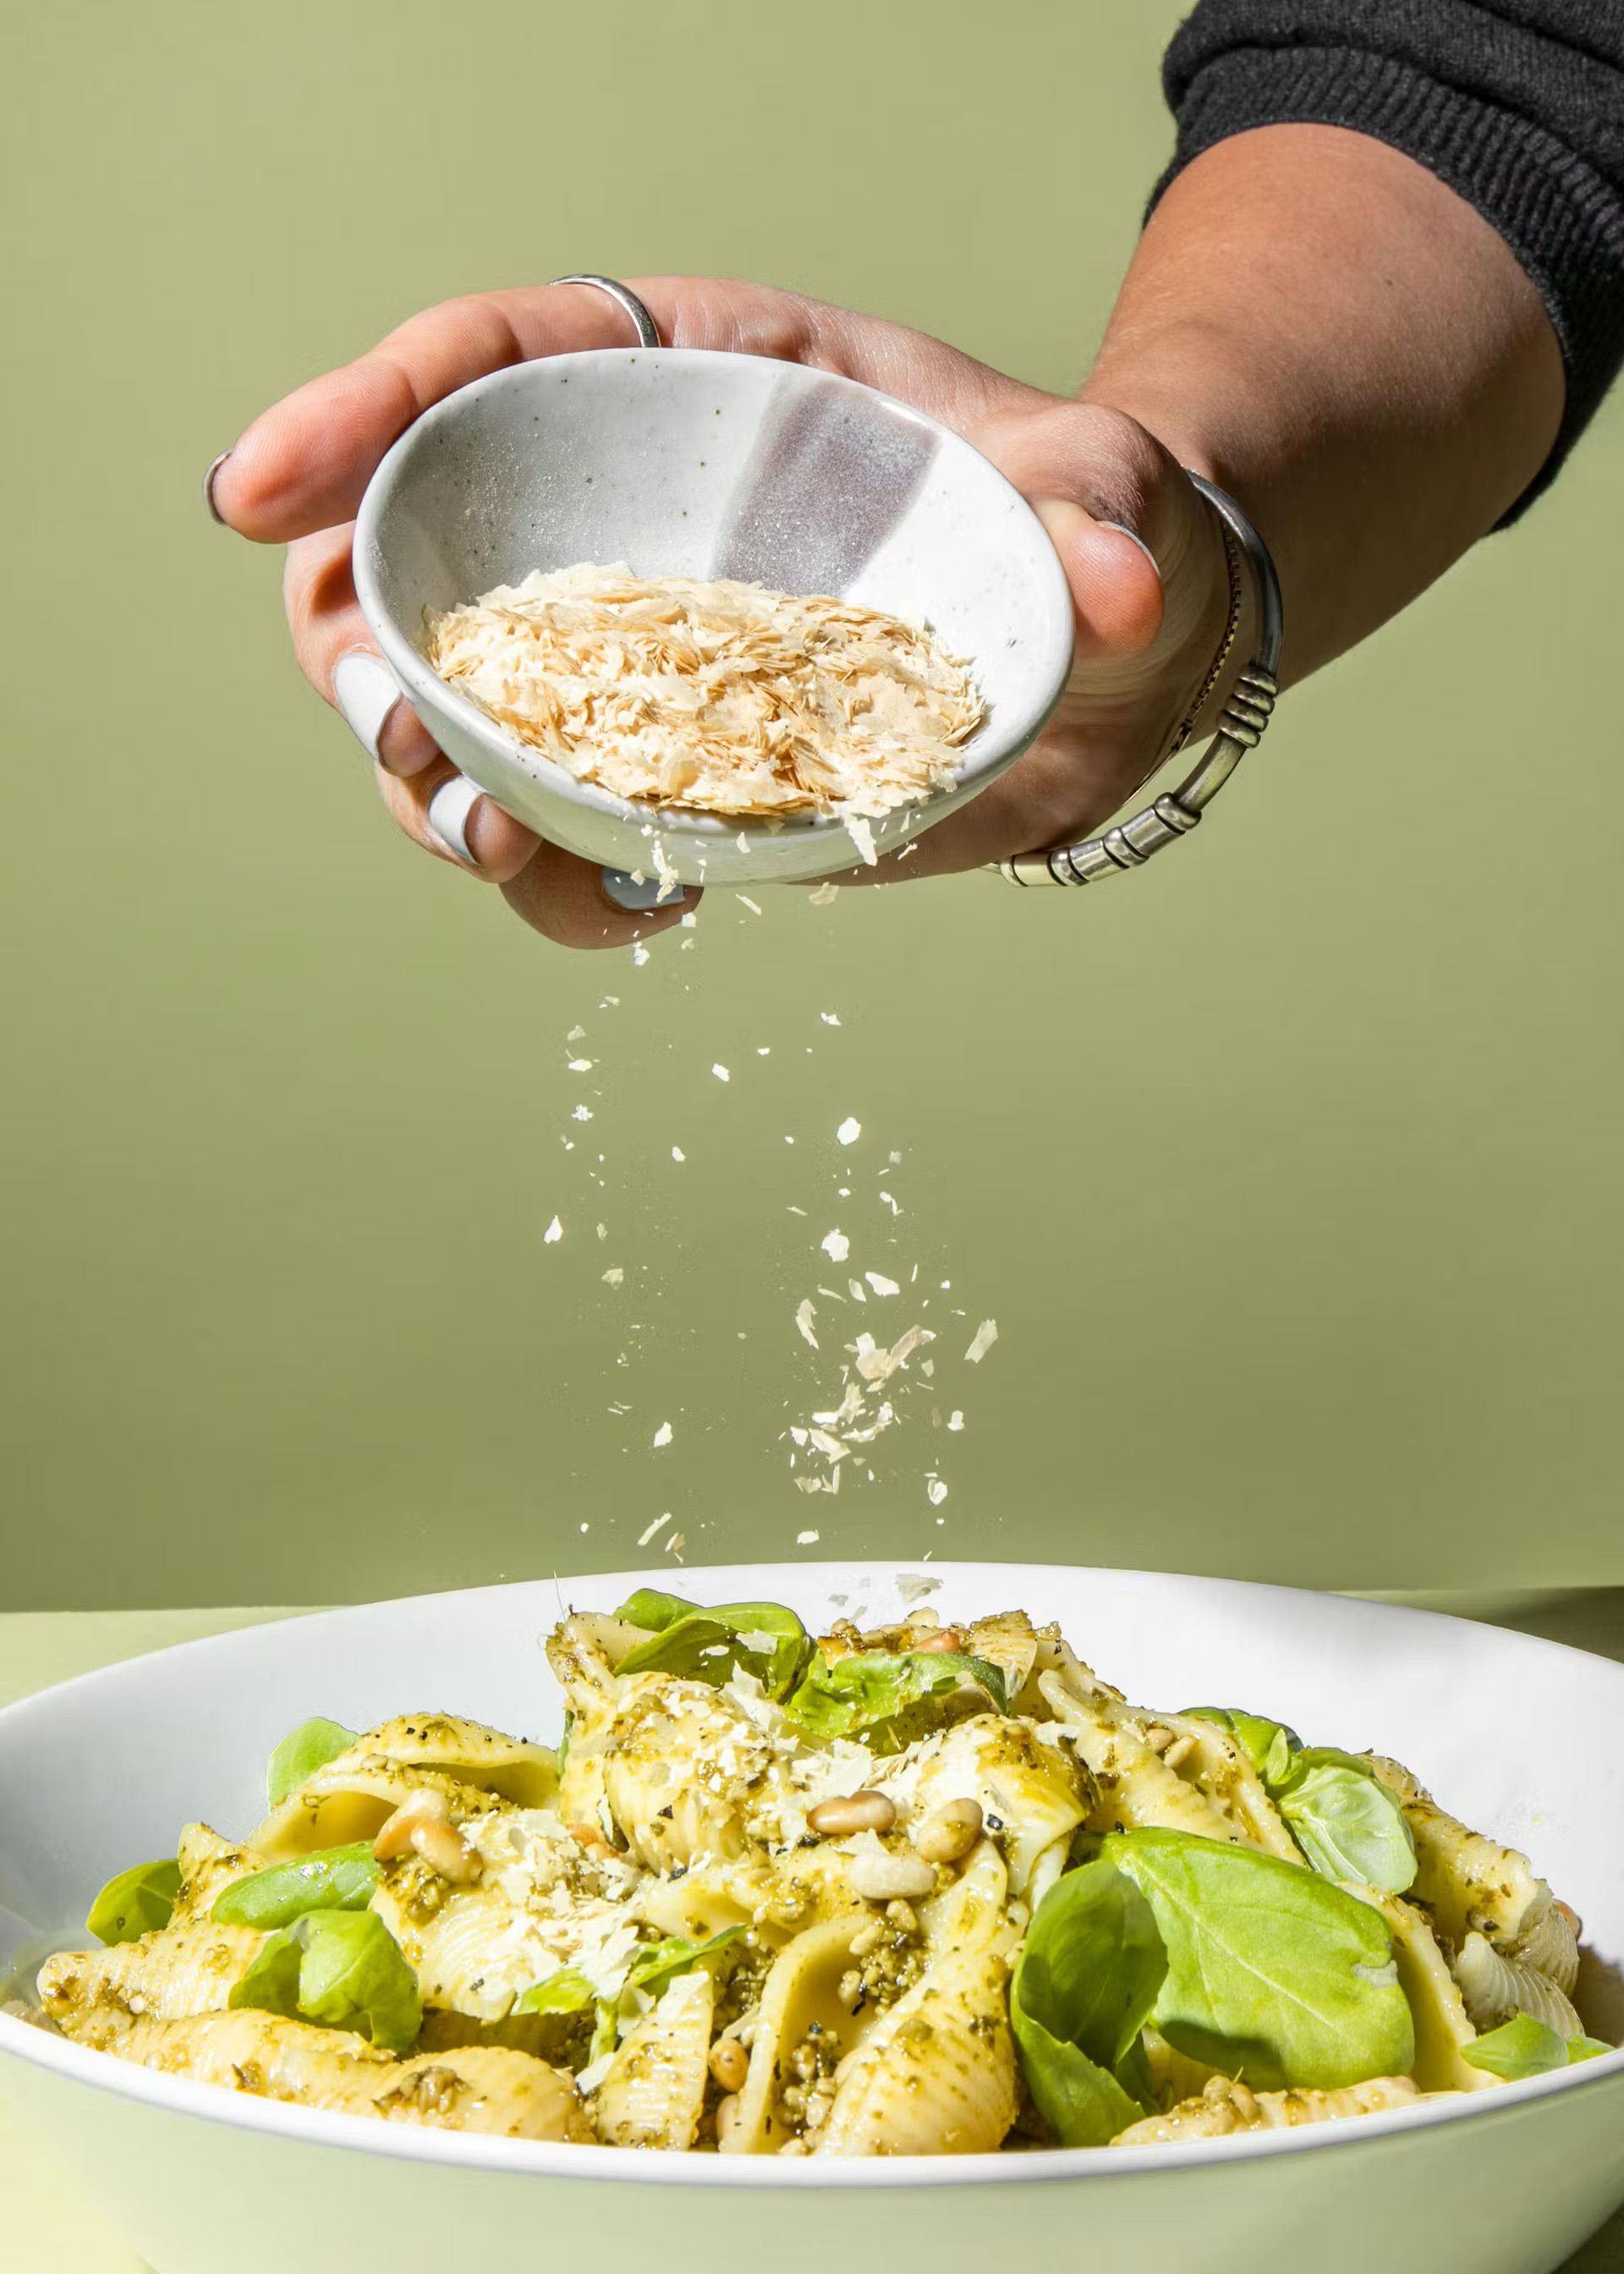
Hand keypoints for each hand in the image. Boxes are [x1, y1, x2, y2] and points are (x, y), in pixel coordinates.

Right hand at [210, 278, 1238, 947]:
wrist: (1106, 655)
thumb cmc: (1084, 520)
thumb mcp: (1100, 486)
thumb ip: (1097, 504)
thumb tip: (1105, 584)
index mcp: (693, 383)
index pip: (488, 364)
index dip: (358, 413)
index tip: (257, 487)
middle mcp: (629, 518)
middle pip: (418, 547)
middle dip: (360, 634)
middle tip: (383, 718)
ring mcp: (635, 653)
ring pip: (458, 707)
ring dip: (433, 784)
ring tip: (489, 835)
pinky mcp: (669, 766)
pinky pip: (558, 828)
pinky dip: (553, 882)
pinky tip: (617, 912)